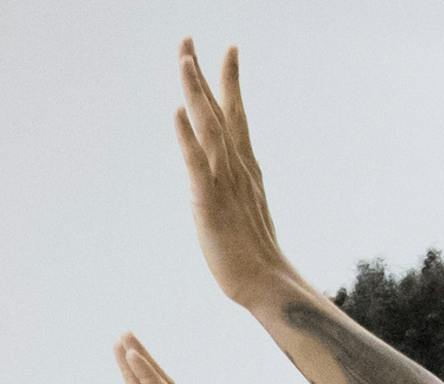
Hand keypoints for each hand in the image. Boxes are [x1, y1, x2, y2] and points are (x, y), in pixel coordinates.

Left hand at [175, 43, 296, 312]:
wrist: (266, 283)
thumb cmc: (255, 254)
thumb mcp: (246, 210)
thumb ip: (238, 189)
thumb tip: (233, 181)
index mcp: (246, 167)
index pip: (236, 115)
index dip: (231, 81)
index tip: (228, 49)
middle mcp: (237, 166)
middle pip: (218, 110)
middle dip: (203, 74)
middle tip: (186, 40)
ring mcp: (225, 183)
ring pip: (208, 127)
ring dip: (195, 92)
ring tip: (184, 61)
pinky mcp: (209, 204)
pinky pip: (196, 166)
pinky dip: (187, 138)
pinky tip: (177, 113)